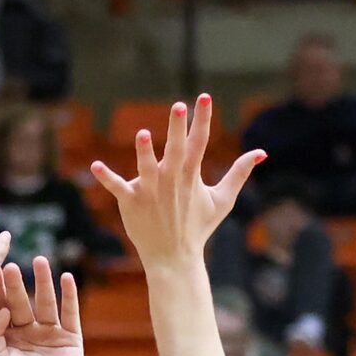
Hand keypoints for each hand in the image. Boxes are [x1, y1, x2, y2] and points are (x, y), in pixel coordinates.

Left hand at [0, 258, 85, 355]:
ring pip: (45, 302)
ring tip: (39, 261)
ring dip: (43, 282)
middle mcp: (27, 332)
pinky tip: (65, 278)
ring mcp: (49, 334)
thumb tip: (1, 310)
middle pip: (20, 302)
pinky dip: (69, 296)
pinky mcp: (70, 338)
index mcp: (6, 338)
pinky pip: (70, 313)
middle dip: (15, 285)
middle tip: (10, 266)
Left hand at [90, 94, 262, 273]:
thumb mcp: (223, 200)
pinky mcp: (131, 202)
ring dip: (144, 153)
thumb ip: (239, 173)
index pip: (199, 142)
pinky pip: (117, 187)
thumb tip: (261, 152)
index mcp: (191, 175)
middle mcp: (171, 180)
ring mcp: (150, 191)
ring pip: (146, 168)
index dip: (202, 119)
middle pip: (175, 149)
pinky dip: (106, 178)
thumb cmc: (198, 226)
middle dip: (177, 128)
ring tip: (141, 135)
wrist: (174, 258)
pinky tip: (94, 165)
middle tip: (179, 105)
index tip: (204, 97)